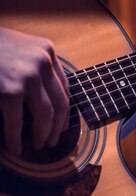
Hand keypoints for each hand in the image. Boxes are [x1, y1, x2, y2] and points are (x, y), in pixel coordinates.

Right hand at [0, 26, 69, 154]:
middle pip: (60, 103)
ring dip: (43, 134)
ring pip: (46, 115)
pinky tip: (15, 147)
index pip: (64, 87)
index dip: (64, 110)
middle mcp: (43, 61)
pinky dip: (16, 138)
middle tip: (52, 140)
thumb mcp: (19, 48)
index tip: (63, 125)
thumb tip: (47, 100)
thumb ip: (34, 66)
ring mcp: (28, 76)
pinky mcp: (10, 91)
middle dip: (57, 127)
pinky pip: (17, 121)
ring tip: (39, 145)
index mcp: (47, 50)